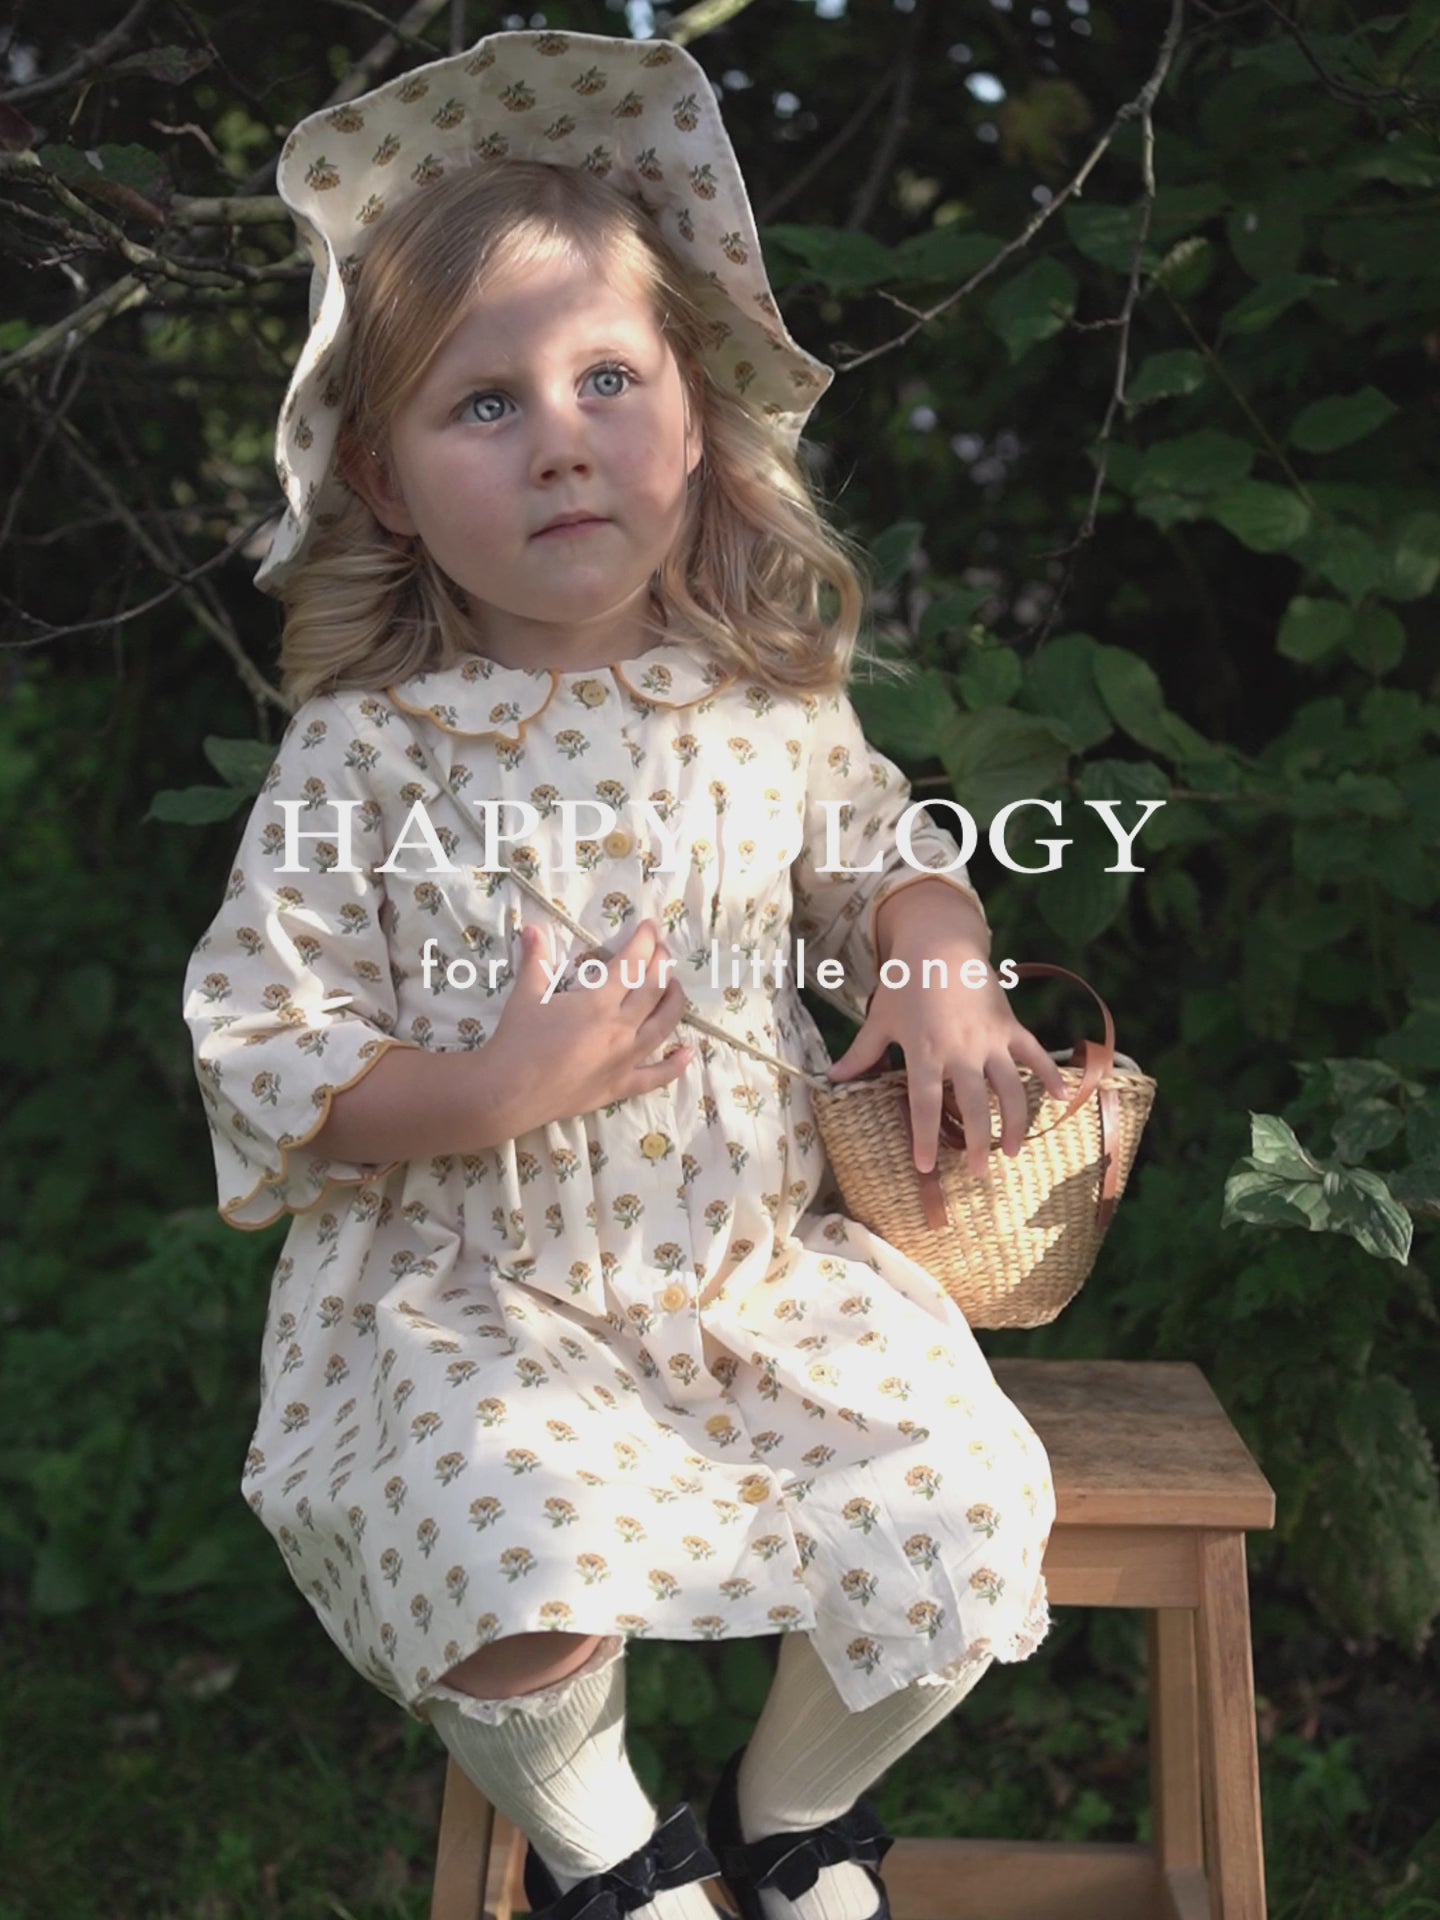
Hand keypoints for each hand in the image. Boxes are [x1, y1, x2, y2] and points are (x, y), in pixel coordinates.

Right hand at [489, 918, 691, 1129]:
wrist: (509, 1092)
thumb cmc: (517, 1041)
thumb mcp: (526, 995)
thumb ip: (536, 960)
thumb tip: (534, 928)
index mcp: (598, 1002)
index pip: (631, 963)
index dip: (644, 941)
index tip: (650, 927)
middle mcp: (620, 1028)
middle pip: (653, 989)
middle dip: (662, 964)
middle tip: (662, 950)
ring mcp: (625, 1059)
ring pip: (663, 1026)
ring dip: (674, 1002)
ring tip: (675, 986)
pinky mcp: (621, 1086)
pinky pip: (656, 1076)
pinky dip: (675, 1064)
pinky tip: (689, 1052)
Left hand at [826, 953, 1066, 1180]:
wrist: (941, 943)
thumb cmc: (905, 983)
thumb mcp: (880, 1019)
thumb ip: (861, 1053)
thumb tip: (830, 1078)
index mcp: (925, 1052)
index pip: (925, 1104)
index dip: (925, 1137)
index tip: (927, 1166)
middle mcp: (961, 1051)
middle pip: (975, 1106)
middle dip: (978, 1142)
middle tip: (979, 1172)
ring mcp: (990, 1040)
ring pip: (1010, 1089)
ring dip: (1015, 1122)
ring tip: (1012, 1152)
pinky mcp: (1010, 1027)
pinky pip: (1035, 1055)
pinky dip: (1051, 1075)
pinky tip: (1064, 1099)